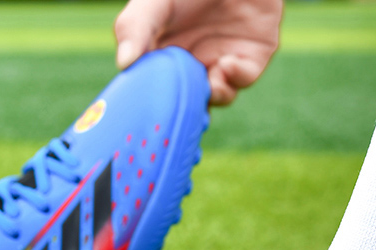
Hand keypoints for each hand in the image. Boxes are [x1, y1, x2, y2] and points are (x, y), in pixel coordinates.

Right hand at [114, 0, 282, 105]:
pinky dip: (234, 78)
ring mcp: (223, 61)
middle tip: (183, 111)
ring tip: (208, 85)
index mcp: (167, 57)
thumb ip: (135, 28)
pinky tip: (226, 65)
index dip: (157, 105)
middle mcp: (195, 64)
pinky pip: (244, 78)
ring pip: (217, 96)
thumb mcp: (152, 3)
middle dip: (188, 110)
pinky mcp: (251, 56)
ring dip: (212, 97)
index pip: (161, 92)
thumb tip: (124, 63)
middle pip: (190, 101)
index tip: (151, 113)